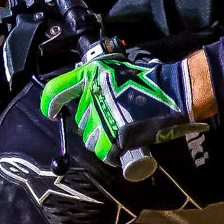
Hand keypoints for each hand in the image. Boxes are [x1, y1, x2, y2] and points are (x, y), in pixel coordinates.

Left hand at [39, 49, 192, 169]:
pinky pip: (105, 152)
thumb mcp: (116, 69)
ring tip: (118, 137)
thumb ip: (100, 79)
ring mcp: (103, 116)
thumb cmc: (150, 80)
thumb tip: (87, 94)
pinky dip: (112, 155)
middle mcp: (93, 95)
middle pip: (80, 122)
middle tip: (111, 123)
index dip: (50, 103)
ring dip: (102, 142)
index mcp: (91, 75)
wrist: (173, 91)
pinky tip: (122, 150)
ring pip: (91, 140)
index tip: (52, 112)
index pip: (57, 90)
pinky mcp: (115, 135)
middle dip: (93, 126)